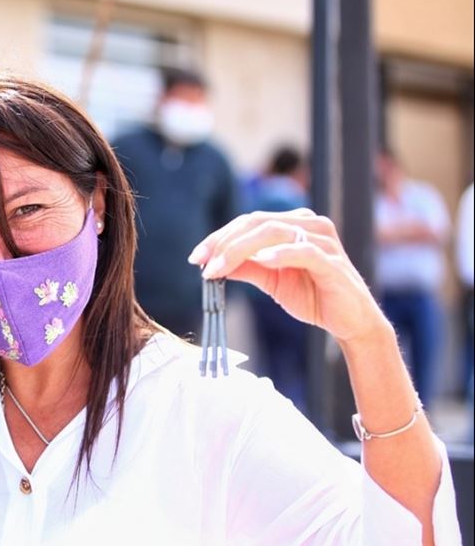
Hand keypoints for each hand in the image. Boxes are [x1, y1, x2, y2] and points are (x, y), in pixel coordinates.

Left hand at [188, 208, 386, 343]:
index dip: (220, 237)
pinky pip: (305, 252)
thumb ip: (246, 268)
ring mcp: (323, 241)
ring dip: (241, 249)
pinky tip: (261, 261)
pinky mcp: (333, 262)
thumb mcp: (271, 280)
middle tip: (202, 263)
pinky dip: (280, 254)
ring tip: (219, 267)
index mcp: (293, 224)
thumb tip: (212, 263)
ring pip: (275, 232)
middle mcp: (309, 225)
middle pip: (257, 223)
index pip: (249, 222)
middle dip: (224, 242)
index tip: (196, 257)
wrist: (349, 322)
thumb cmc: (312, 296)